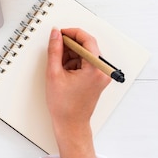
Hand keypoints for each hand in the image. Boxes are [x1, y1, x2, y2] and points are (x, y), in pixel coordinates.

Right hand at [45, 28, 110, 157]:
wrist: (70, 124)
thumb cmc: (64, 105)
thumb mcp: (54, 73)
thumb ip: (54, 50)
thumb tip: (55, 34)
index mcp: (95, 68)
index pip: (87, 40)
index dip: (72, 33)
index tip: (60, 33)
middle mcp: (102, 71)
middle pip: (87, 47)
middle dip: (69, 46)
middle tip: (55, 50)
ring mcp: (101, 75)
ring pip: (85, 54)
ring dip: (70, 55)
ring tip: (58, 67)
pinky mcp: (97, 79)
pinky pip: (85, 63)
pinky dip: (73, 63)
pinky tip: (63, 72)